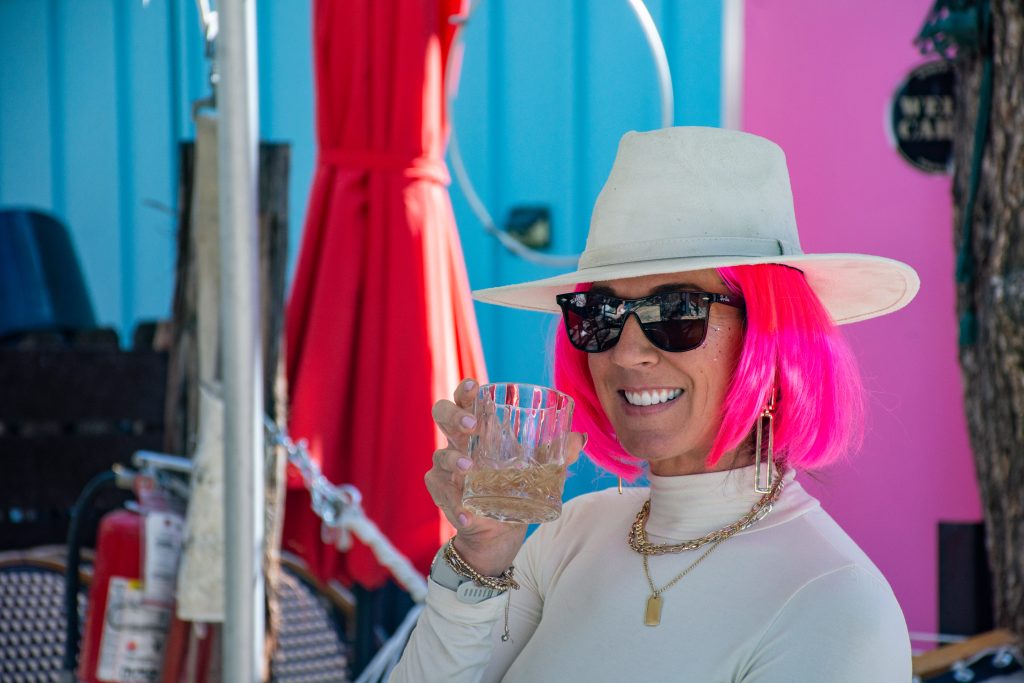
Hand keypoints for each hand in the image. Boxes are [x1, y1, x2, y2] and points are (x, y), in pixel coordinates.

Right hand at [425, 378, 584, 575]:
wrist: (499, 531)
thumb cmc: (513, 487)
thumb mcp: (538, 470)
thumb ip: (558, 453)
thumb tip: (581, 438)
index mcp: (479, 429)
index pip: (466, 400)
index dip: (465, 390)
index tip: (473, 385)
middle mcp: (459, 443)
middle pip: (442, 415)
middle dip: (454, 415)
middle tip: (472, 424)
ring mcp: (448, 468)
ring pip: (439, 454)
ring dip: (452, 459)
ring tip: (469, 468)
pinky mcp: (445, 494)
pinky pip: (441, 492)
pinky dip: (454, 504)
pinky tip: (467, 515)